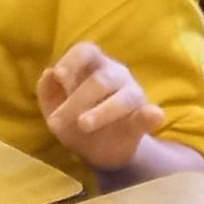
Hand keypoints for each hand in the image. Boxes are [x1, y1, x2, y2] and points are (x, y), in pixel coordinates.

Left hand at [36, 42, 167, 175]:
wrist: (100, 152)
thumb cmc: (76, 121)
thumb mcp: (54, 109)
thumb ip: (48, 92)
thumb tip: (49, 74)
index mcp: (92, 66)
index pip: (86, 51)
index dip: (72, 60)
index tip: (59, 75)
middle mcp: (115, 74)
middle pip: (100, 79)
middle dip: (76, 101)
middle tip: (55, 123)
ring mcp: (132, 94)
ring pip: (122, 98)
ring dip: (102, 111)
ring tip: (83, 124)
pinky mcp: (144, 118)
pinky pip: (148, 115)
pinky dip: (152, 115)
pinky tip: (155, 116)